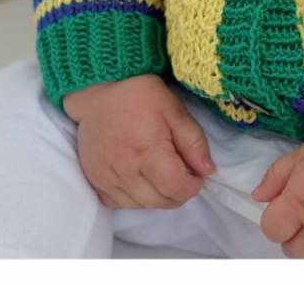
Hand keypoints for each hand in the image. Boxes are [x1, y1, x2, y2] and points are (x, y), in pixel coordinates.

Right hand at [62, 74, 216, 209]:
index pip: (176, 189)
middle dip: (179, 192)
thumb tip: (207, 170)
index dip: (193, 185)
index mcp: (147, 151)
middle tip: (181, 171)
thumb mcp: (173, 107)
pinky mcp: (96, 182)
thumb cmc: (137, 96)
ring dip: (158, 195)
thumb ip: (193, 140)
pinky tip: (140, 177)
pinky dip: (136, 197)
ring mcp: (107, 180)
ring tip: (160, 170)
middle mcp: (125, 171)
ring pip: (143, 206)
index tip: (196, 173)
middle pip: (162, 202)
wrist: (97, 96)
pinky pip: (121, 204)